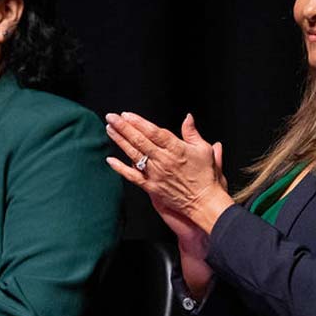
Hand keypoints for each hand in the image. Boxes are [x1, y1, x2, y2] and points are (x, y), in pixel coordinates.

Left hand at [105, 112, 233, 235]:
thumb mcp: (204, 149)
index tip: (127, 114)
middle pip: (140, 141)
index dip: (139, 122)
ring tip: (110, 130)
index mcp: (177, 149)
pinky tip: (110, 160)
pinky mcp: (151, 187)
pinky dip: (120, 168)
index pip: (154, 132)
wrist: (204, 201)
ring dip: (120, 141)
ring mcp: (156, 174)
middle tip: (111, 117)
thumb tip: (188, 117)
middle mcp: (164, 161)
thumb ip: (192, 132)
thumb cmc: (205, 175)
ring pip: (134, 155)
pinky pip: (132, 176)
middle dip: (123, 127)